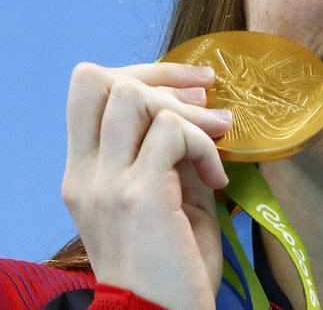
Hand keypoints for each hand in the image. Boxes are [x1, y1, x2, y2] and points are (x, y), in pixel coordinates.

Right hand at [62, 62, 231, 309]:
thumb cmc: (168, 265)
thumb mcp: (165, 199)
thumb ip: (171, 154)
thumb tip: (201, 113)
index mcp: (86, 172)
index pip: (91, 89)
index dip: (144, 75)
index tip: (191, 90)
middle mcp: (86, 172)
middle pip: (105, 80)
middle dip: (165, 78)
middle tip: (207, 103)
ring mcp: (107, 182)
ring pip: (132, 96)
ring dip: (186, 111)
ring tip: (218, 138)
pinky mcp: (139, 194)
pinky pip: (173, 132)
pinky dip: (204, 146)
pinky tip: (217, 179)